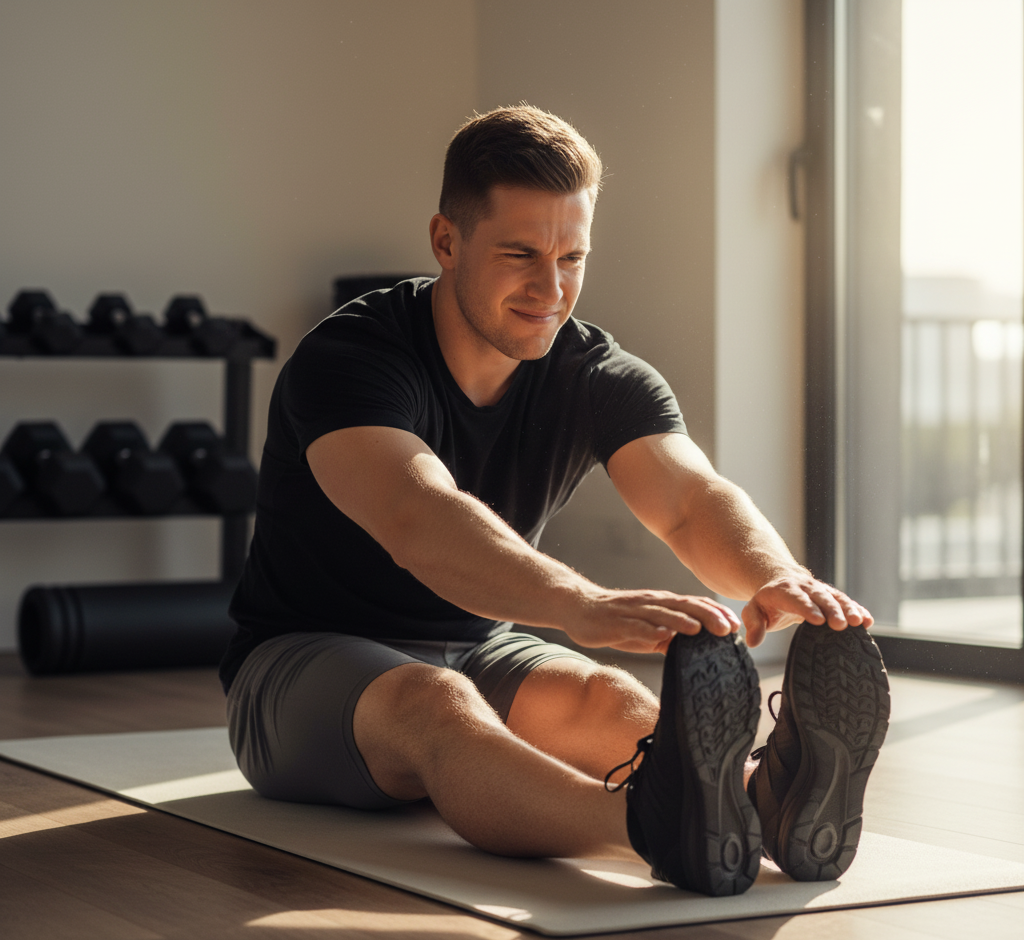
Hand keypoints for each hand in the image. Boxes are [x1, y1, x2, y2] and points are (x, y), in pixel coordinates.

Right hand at [564, 589, 742, 654]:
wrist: (579, 606)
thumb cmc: (616, 620)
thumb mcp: (647, 629)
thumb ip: (669, 636)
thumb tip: (693, 651)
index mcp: (661, 604)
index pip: (693, 605)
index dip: (715, 612)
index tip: (736, 624)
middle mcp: (651, 603)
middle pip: (683, 606)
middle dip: (706, 615)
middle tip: (728, 628)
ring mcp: (633, 611)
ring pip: (661, 614)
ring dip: (681, 620)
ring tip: (700, 629)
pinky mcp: (616, 622)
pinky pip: (634, 625)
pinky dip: (649, 629)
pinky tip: (662, 636)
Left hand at [741, 573, 872, 647]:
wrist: (781, 579)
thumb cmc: (768, 601)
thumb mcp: (754, 609)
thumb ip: (753, 624)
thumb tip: (753, 642)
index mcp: (785, 591)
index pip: (796, 599)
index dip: (807, 608)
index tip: (818, 620)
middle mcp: (805, 588)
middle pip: (820, 597)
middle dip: (832, 610)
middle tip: (840, 625)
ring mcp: (820, 591)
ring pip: (836, 597)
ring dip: (848, 609)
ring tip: (860, 622)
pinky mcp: (832, 596)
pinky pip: (846, 601)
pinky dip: (857, 609)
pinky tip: (868, 620)